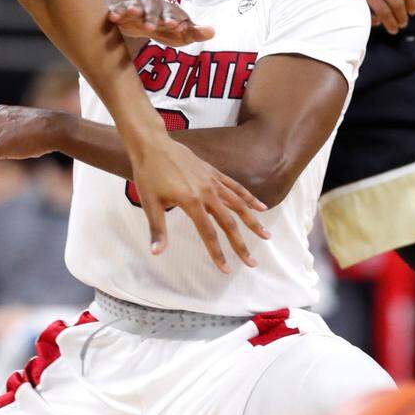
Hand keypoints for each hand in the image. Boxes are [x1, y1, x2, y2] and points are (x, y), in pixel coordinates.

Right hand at [107, 0, 213, 45]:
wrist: (142, 22)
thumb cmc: (166, 28)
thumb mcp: (181, 34)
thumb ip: (195, 32)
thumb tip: (212, 32)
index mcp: (169, 11)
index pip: (172, 14)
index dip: (173, 19)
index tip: (175, 25)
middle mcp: (153, 7)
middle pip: (153, 10)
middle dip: (152, 17)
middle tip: (150, 27)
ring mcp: (137, 7)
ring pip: (135, 7)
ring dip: (133, 10)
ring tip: (131, 13)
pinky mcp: (123, 11)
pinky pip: (119, 10)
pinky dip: (116, 12)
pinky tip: (112, 17)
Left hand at [128, 137, 268, 272]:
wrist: (152, 144)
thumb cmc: (148, 175)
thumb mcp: (149, 204)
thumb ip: (157, 230)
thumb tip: (157, 252)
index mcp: (191, 202)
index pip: (209, 234)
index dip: (218, 253)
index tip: (226, 269)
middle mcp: (207, 192)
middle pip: (229, 223)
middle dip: (241, 244)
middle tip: (252, 263)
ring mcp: (212, 181)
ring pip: (239, 204)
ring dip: (253, 222)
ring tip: (266, 236)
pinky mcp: (213, 173)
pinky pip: (235, 187)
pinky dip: (249, 198)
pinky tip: (261, 207)